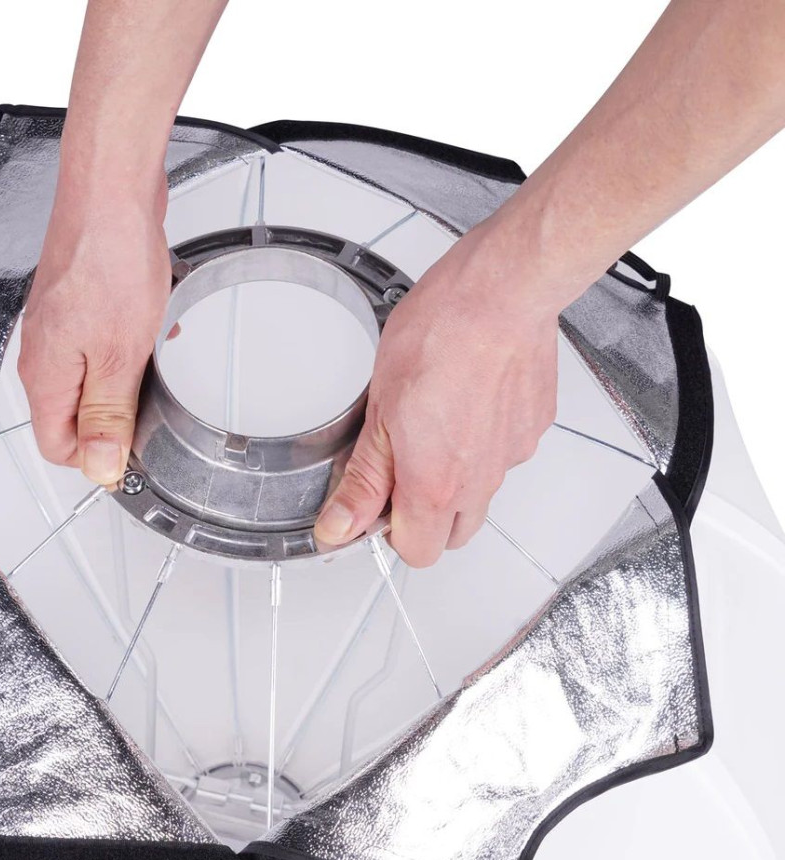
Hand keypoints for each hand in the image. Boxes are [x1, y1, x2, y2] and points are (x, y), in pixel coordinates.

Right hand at [18, 176, 170, 485]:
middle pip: (75, 416)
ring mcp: (58, 330)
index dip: (98, 456)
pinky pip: (102, 346)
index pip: (57, 448)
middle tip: (150, 394)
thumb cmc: (109, 260)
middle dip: (117, 415)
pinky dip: (130, 346)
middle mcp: (43, 356)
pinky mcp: (77, 306)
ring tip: (151, 353)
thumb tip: (100, 468)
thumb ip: (107, 417)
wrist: (110, 192)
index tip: (133, 446)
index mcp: (45, 377)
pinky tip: (152, 328)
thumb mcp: (119, 358)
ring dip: (128, 378)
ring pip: (93, 380)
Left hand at [314, 223, 558, 567]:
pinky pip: (504, 454)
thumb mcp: (379, 411)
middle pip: (453, 535)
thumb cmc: (440, 336)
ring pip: (481, 493)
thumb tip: (339, 527)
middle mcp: (481, 480)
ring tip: (435, 421)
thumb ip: (364, 480)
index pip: (417, 553)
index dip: (390, 533)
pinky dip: (483, 441)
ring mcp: (513, 454)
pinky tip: (466, 399)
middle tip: (401, 468)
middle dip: (425, 517)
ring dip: (455, 478)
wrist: (502, 291)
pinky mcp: (534, 427)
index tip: (375, 502)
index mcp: (436, 485)